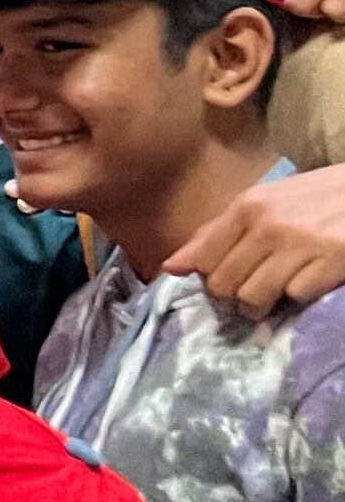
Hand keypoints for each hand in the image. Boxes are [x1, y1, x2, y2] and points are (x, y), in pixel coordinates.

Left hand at [163, 160, 344, 316]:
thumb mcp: (265, 202)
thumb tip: (172, 267)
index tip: (229, 277)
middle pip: (224, 284)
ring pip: (253, 296)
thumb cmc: (316, 197)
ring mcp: (301, 243)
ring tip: (276, 294)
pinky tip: (309, 281)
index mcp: (247, 206)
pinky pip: (296, 296)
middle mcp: (268, 224)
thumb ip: (217, 232)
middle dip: (235, 295)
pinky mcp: (333, 261)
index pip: (203, 261)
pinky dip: (299, 296)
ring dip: (263, 304)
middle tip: (254, 289)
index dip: (211, 277)